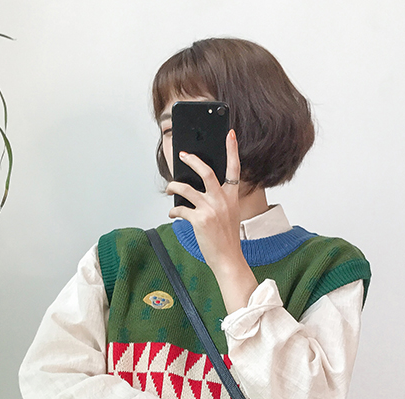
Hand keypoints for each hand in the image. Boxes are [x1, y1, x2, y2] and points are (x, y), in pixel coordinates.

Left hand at [166, 129, 243, 272]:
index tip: (229, 134)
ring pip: (187, 189)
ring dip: (174, 187)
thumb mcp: (230, 215)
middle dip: (192, 160)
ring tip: (170, 188)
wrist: (228, 259)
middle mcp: (222, 200)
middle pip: (206, 171)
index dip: (232, 150)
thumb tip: (197, 190)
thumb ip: (219, 200)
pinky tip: (173, 215)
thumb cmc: (226, 239)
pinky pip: (181, 210)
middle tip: (184, 155)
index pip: (234, 168)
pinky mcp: (199, 220)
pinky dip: (174, 212)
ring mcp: (211, 209)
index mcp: (232, 197)